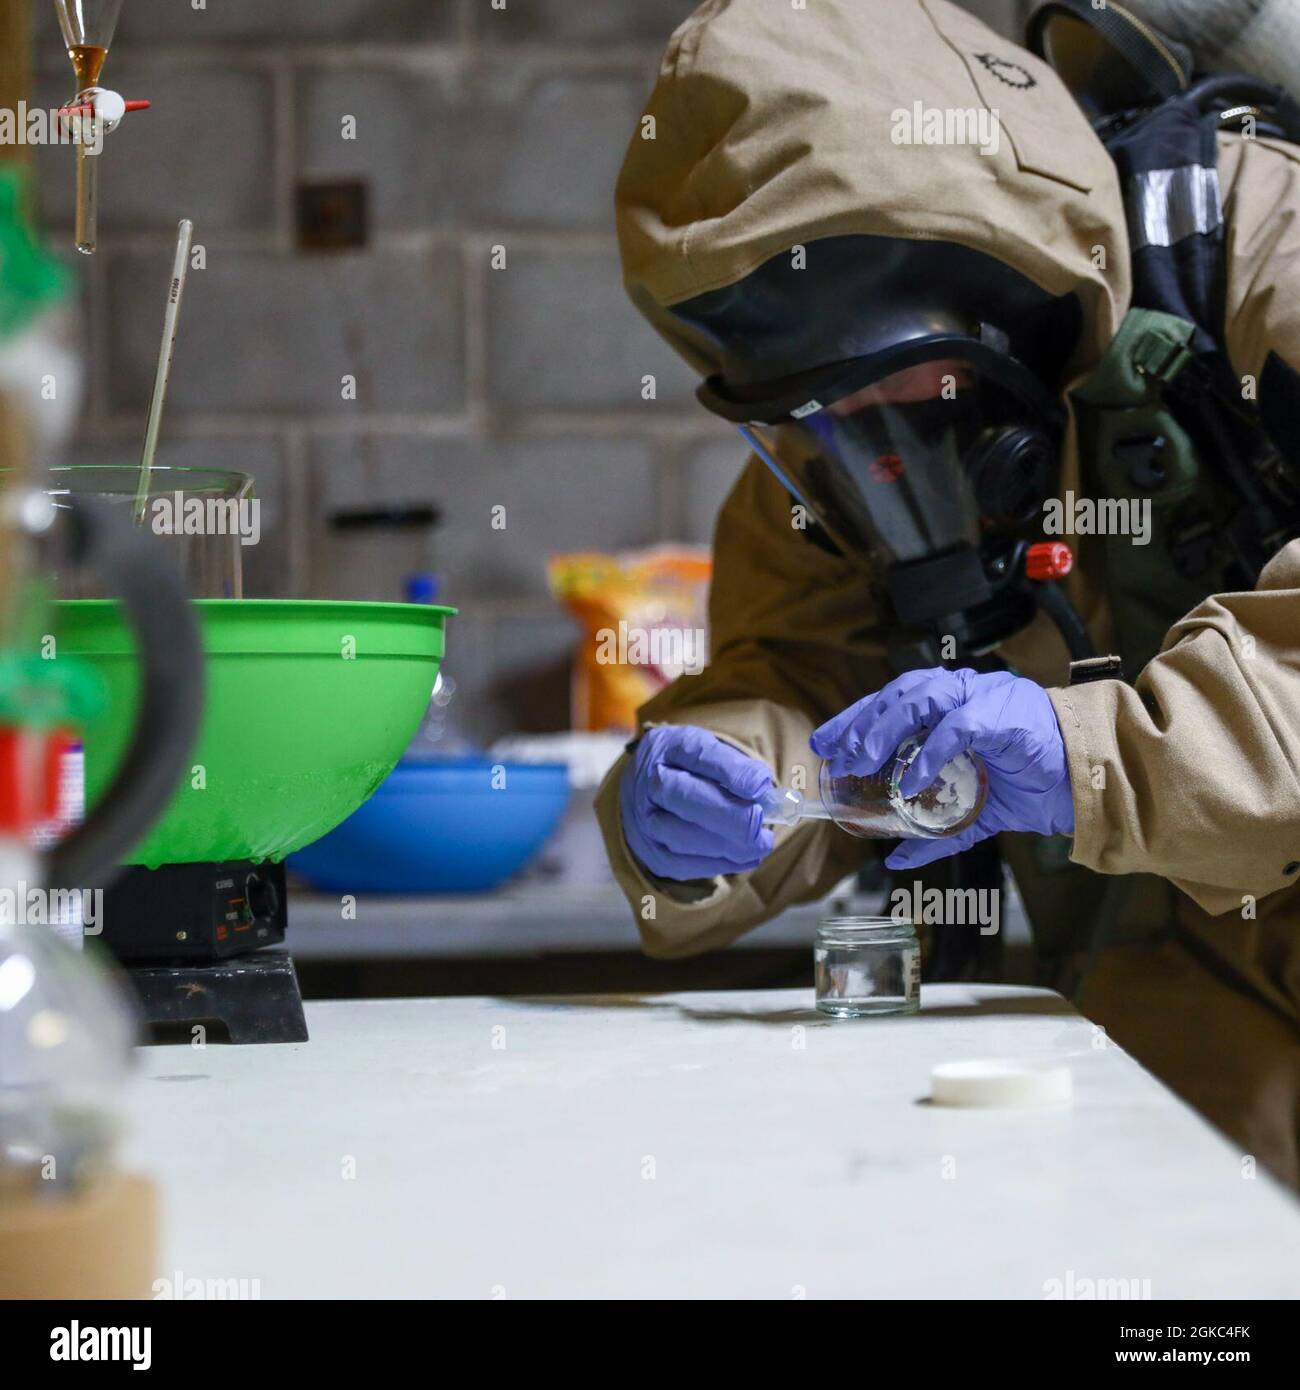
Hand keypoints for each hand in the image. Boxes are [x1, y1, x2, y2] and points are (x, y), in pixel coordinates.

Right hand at [620, 724, 774, 880]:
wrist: (648, 794)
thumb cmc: (691, 771)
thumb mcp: (714, 753)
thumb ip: (738, 768)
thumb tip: (762, 789)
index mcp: (669, 746)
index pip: (696, 754)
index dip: (730, 771)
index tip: (760, 785)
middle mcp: (649, 781)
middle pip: (682, 796)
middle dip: (727, 813)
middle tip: (760, 822)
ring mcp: (645, 819)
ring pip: (679, 835)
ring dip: (726, 844)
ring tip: (760, 843)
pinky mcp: (651, 852)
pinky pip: (682, 863)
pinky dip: (718, 863)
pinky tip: (747, 857)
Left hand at [809, 667, 1073, 870]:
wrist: (1087, 784)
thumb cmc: (1033, 784)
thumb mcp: (972, 812)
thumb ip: (934, 832)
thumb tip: (896, 858)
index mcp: (952, 706)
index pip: (891, 701)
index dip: (854, 718)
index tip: (824, 742)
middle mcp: (964, 694)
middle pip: (900, 694)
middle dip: (862, 723)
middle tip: (838, 756)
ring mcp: (985, 699)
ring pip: (923, 697)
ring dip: (886, 728)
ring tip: (863, 760)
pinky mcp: (1006, 716)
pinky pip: (959, 726)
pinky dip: (931, 751)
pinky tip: (912, 779)